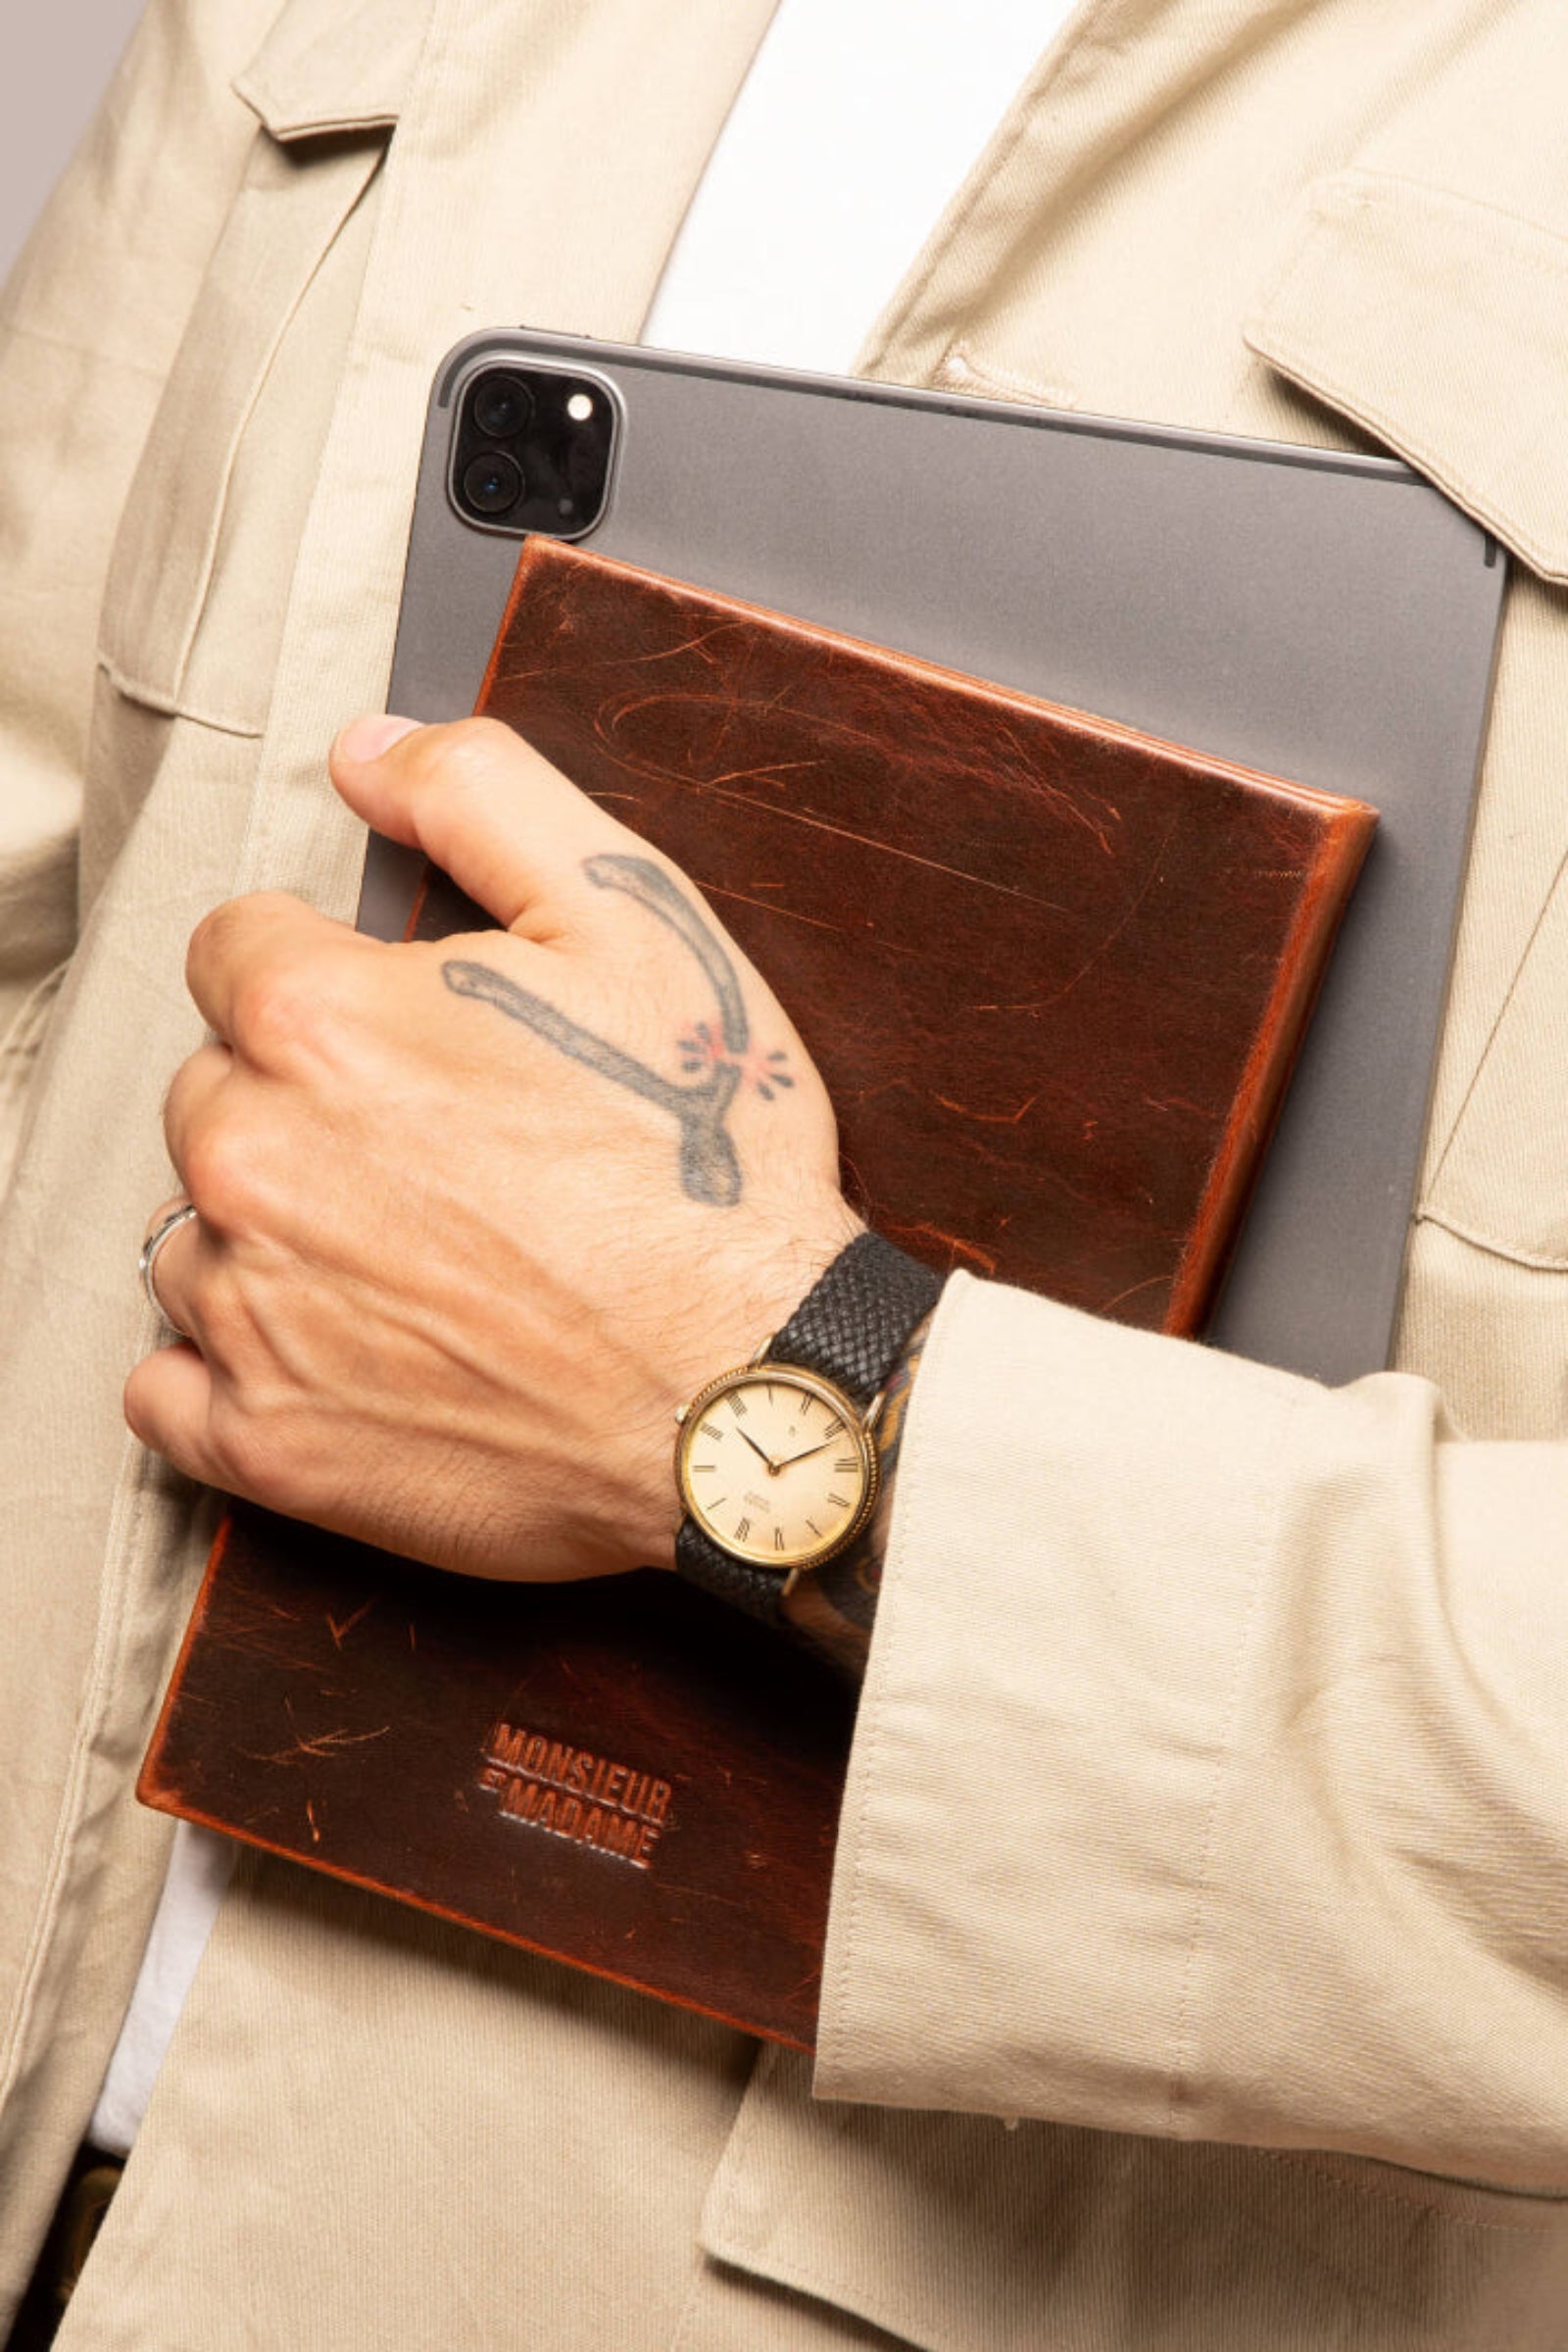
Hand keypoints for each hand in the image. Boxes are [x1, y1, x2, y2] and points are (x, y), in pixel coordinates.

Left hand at [124, 714, 860, 1581]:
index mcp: (317, 1020)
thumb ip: (483, 795)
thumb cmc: (704, 1163)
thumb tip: (366, 749)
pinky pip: (170, 1384)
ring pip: (197, 1234)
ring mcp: (248, 1311)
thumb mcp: (634, 920)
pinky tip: (351, 1350)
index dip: (339, 982)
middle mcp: (251, 1159)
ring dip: (276, 1237)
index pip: (237, 951)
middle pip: (212, 1091)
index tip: (420, 1040)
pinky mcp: (264, 1440)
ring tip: (422, 1262)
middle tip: (446, 1157)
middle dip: (305, 1106)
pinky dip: (238, 1367)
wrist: (753, 1386)